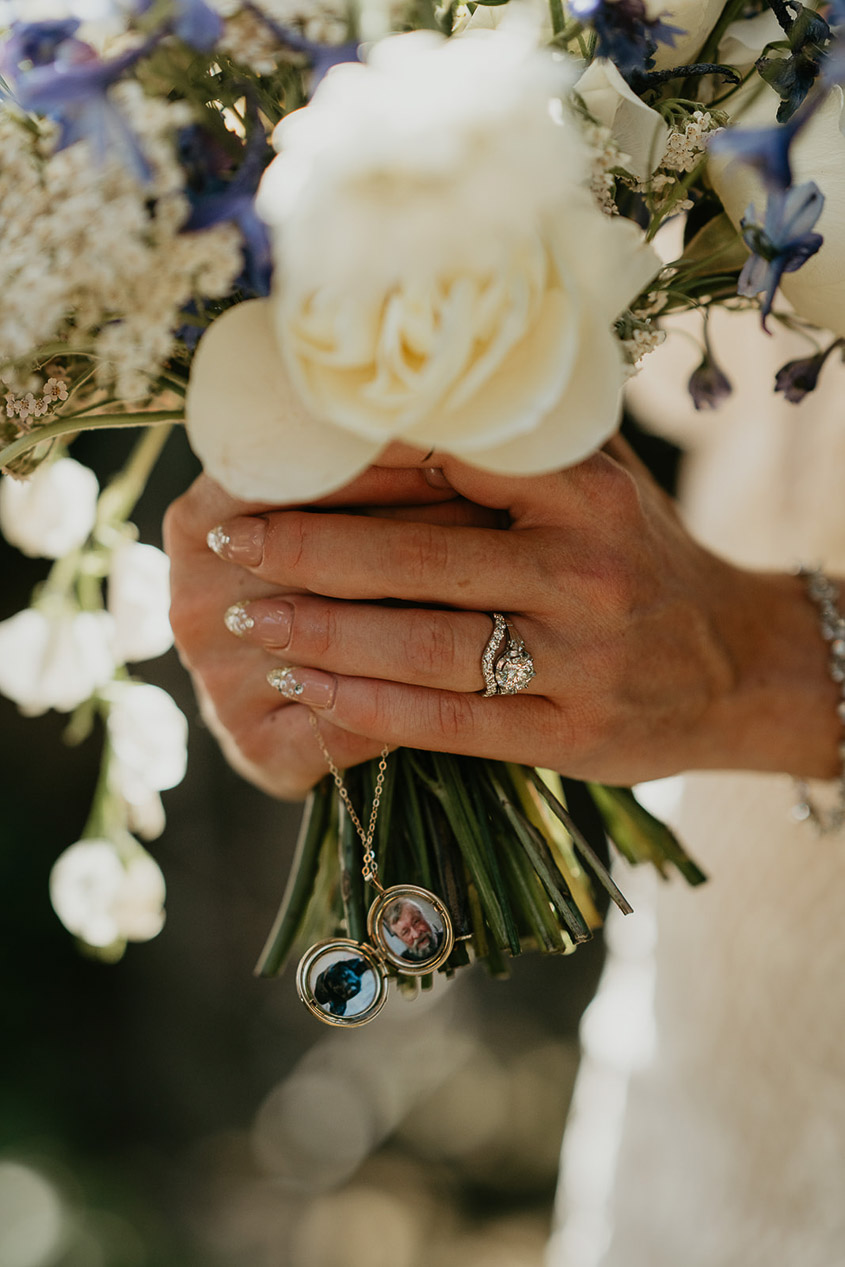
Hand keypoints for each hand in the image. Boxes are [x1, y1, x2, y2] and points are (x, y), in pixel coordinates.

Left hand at [182, 437, 839, 789]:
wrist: (737, 663)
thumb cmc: (642, 555)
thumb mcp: (599, 479)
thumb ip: (511, 447)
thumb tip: (378, 412)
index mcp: (584, 489)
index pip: (444, 461)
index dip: (347, 464)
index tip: (273, 462)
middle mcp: (585, 570)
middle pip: (416, 560)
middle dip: (305, 550)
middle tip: (227, 540)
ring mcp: (579, 660)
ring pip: (420, 647)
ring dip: (319, 634)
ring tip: (246, 619)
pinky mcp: (569, 734)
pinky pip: (445, 720)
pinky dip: (365, 705)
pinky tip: (306, 688)